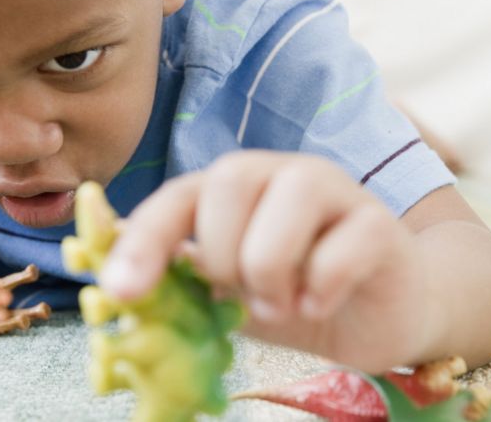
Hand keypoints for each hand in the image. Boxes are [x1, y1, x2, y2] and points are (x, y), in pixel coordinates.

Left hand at [100, 151, 432, 372]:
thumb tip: (112, 282)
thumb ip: (181, 282)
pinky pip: (343, 246)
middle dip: (222, 254)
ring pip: (290, 201)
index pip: (178, 197)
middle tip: (239, 296)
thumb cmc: (295, 297)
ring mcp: (335, 191)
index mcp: (234, 189)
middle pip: (230, 183)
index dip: (144, 240)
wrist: (378, 315)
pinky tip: (320, 303)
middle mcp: (281, 175)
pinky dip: (321, 288)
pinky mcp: (379, 224)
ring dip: (272, 271)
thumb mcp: (228, 296)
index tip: (121, 290)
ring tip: (282, 303)